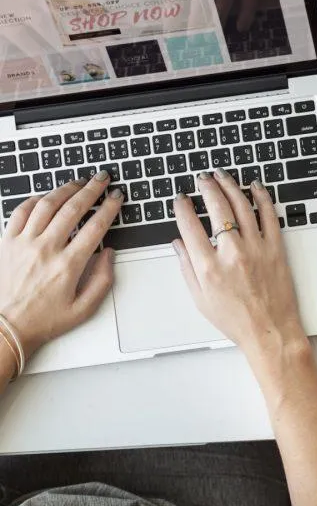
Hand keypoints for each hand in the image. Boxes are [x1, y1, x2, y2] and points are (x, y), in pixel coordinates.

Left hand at [0, 173, 121, 356]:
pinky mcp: (7, 242)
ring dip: (65, 189)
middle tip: (102, 179)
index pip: (95, 227)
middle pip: (73, 208)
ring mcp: (24, 242)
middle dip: (91, 189)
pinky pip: (21, 211)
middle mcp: (46, 249)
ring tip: (78, 182)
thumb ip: (103, 280)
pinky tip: (46, 197)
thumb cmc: (43, 319)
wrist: (5, 326)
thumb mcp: (84, 309)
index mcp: (68, 265)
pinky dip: (35, 200)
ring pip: (47, 204)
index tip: (116, 197)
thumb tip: (109, 254)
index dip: (109, 208)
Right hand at [172, 170, 305, 357]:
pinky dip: (262, 198)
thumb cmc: (236, 320)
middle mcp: (232, 253)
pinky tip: (255, 187)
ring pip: (242, 205)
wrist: (270, 331)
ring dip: (230, 186)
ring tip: (222, 176)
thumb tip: (178, 244)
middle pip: (217, 207)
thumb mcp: (200, 299)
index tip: (181, 199)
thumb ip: (187, 268)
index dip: (183, 207)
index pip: (190, 225)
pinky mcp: (276, 249)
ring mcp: (257, 248)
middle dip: (207, 187)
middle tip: (202, 179)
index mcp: (209, 267)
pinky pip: (270, 215)